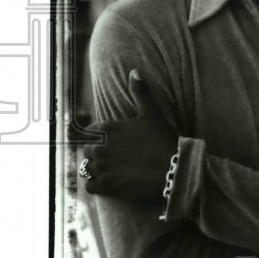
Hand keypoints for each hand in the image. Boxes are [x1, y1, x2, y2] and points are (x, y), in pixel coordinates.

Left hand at [81, 70, 177, 201]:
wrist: (172, 169)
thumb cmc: (162, 140)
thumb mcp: (152, 113)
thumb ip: (140, 92)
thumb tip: (134, 71)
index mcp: (106, 129)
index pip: (90, 132)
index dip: (100, 137)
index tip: (111, 142)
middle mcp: (98, 148)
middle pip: (87, 150)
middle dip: (97, 153)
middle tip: (114, 158)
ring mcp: (100, 168)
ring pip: (86, 168)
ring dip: (95, 169)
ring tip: (110, 171)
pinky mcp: (105, 186)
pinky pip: (89, 186)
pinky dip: (95, 185)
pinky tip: (107, 184)